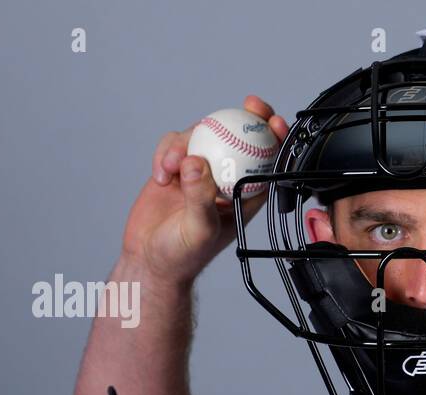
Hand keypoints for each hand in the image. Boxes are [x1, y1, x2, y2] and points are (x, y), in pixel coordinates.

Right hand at [122, 94, 289, 284]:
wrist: (149, 258)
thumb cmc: (183, 254)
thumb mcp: (200, 230)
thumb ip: (202, 199)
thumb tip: (198, 164)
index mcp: (244, 196)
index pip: (267, 162)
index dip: (276, 138)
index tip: (274, 120)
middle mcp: (224, 179)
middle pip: (239, 138)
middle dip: (247, 117)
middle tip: (249, 104)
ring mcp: (199, 171)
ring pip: (202, 136)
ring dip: (186, 143)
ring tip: (172, 169)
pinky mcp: (175, 167)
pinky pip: (174, 144)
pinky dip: (165, 153)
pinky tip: (161, 175)